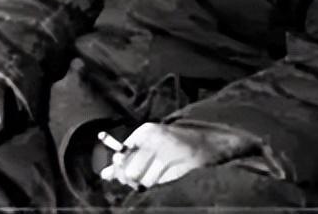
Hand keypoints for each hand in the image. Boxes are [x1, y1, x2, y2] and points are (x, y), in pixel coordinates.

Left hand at [100, 122, 255, 189]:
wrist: (211, 141)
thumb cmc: (175, 144)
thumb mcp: (149, 143)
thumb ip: (127, 157)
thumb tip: (106, 174)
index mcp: (145, 131)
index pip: (121, 157)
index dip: (119, 170)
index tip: (120, 176)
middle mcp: (158, 140)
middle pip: (132, 172)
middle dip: (132, 181)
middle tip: (138, 182)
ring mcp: (173, 153)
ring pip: (148, 181)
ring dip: (148, 185)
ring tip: (157, 178)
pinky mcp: (187, 166)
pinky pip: (166, 185)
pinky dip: (163, 186)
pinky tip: (168, 179)